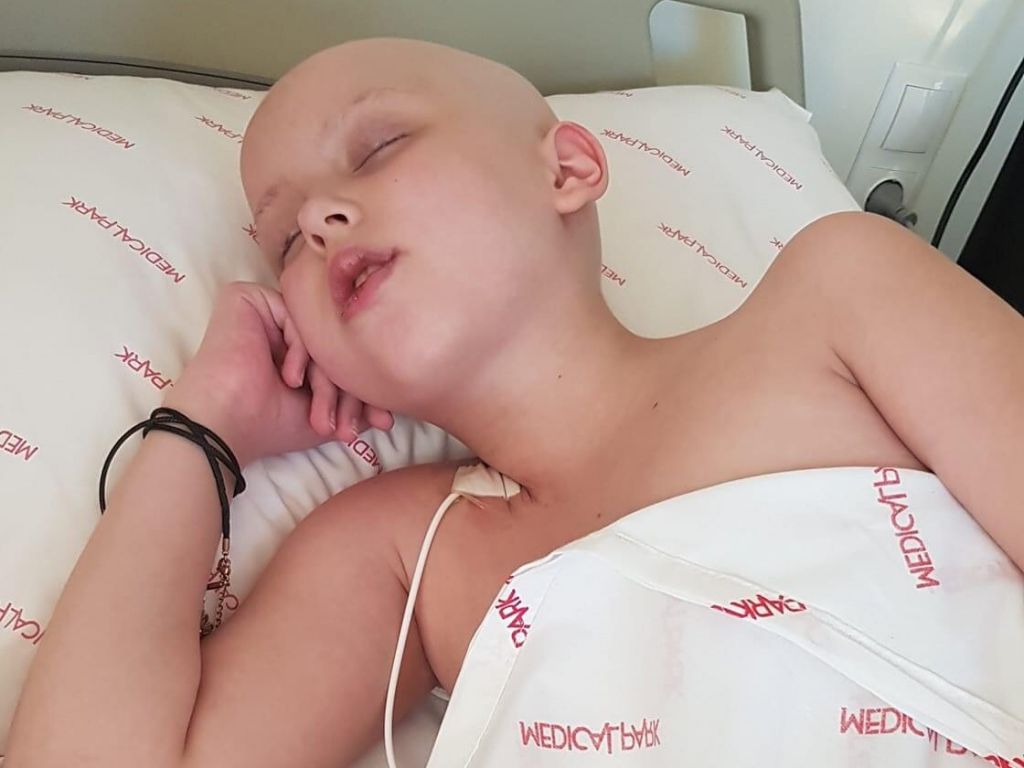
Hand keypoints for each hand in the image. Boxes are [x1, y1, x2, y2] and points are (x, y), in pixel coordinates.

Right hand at [164, 281, 392, 465]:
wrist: (224, 425)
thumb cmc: (267, 425)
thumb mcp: (322, 415)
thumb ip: (352, 402)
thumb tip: (389, 411)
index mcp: (293, 351)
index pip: (339, 358)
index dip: (362, 391)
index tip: (383, 422)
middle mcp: (280, 327)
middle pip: (333, 344)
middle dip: (351, 391)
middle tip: (356, 425)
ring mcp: (265, 311)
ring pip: (319, 333)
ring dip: (327, 379)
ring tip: (320, 415)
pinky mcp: (247, 297)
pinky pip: (296, 315)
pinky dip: (301, 350)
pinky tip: (289, 379)